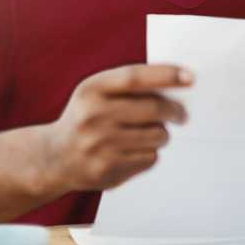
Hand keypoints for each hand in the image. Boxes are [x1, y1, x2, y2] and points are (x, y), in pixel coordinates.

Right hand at [35, 64, 192, 194]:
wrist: (54, 157)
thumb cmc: (86, 117)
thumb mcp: (96, 92)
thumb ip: (130, 85)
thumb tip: (178, 82)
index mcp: (91, 89)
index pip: (134, 78)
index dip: (165, 75)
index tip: (190, 77)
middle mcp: (92, 116)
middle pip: (153, 108)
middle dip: (175, 110)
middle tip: (181, 114)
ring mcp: (98, 145)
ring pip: (157, 135)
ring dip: (162, 134)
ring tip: (150, 133)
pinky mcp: (106, 169)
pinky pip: (149, 157)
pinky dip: (150, 153)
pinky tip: (134, 151)